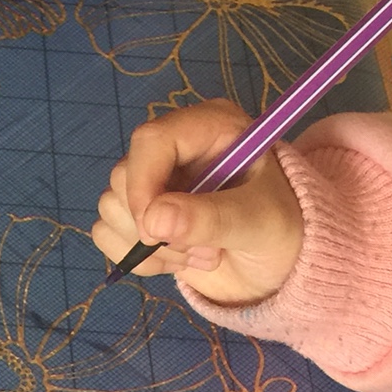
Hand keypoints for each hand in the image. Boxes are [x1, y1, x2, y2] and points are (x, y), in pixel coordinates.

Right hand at [91, 98, 304, 305]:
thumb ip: (212, 219)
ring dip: (155, 247)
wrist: (282, 263)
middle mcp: (174, 148)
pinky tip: (179, 261)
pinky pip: (107, 233)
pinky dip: (139, 258)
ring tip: (203, 255)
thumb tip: (153, 221)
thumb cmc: (284, 229)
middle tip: (205, 248)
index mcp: (208, 128)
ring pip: (112, 207)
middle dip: (158, 226)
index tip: (154, 230)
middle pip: (124, 176)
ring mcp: (153, 181)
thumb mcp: (260, 223)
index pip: (151, 140)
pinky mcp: (140, 213)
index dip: (143, 183)